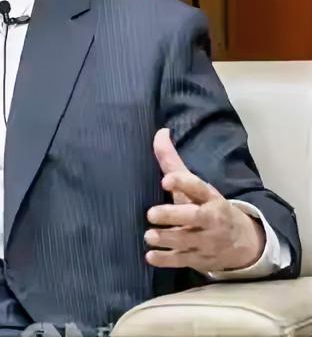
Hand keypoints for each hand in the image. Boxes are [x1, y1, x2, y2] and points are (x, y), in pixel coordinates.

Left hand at [144, 128, 264, 272]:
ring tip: (149, 235)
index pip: (198, 188)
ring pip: (187, 241)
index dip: (183, 183)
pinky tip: (151, 256)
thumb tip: (160, 132)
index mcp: (210, 198)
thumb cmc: (209, 208)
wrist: (243, 244)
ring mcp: (205, 241)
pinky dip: (166, 260)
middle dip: (174, 216)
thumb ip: (173, 163)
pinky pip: (182, 261)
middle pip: (195, 217)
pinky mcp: (199, 259)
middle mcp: (210, 220)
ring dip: (167, 239)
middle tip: (151, 214)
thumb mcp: (195, 187)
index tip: (167, 180)